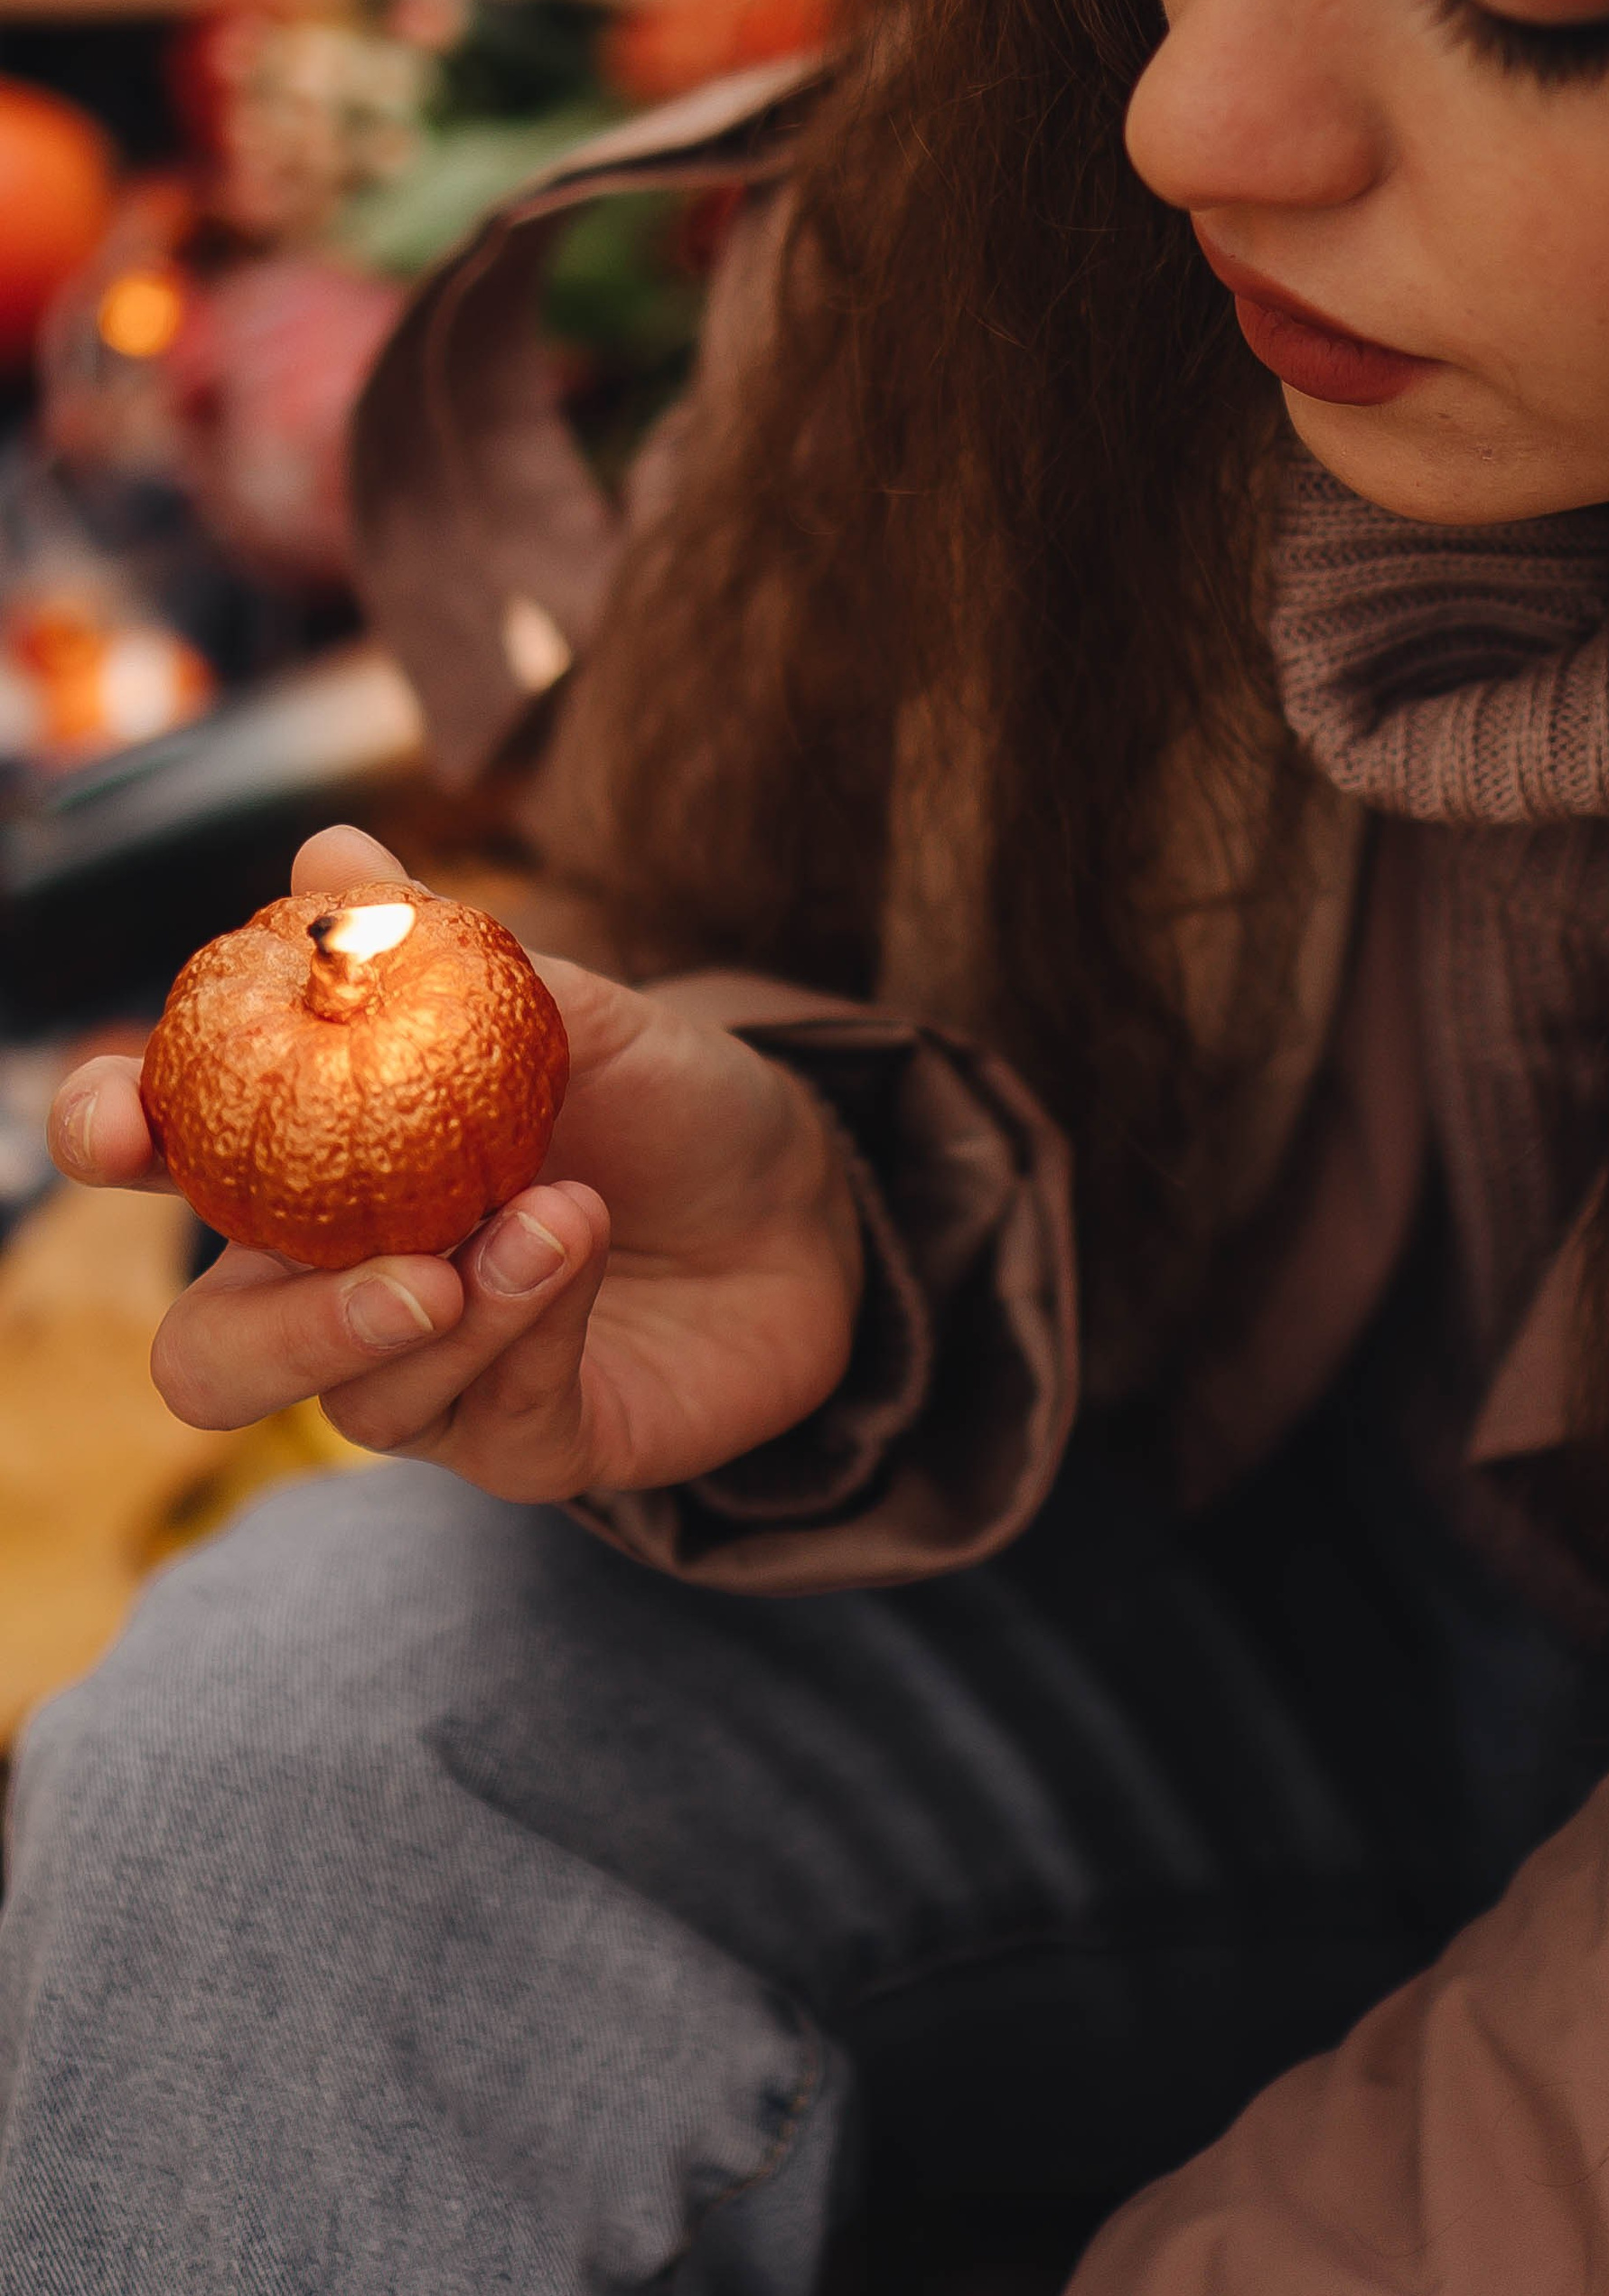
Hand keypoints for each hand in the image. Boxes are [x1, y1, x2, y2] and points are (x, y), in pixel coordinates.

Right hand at [47, 824, 862, 1502]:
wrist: (810, 1191)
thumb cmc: (665, 1096)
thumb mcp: (573, 1006)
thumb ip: (443, 951)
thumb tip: (328, 852)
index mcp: (315, 1164)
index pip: (168, 1166)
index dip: (110, 1139)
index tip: (114, 1121)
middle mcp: (344, 1289)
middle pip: (214, 1357)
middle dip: (279, 1328)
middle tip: (402, 1265)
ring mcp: (432, 1380)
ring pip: (359, 1406)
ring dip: (457, 1315)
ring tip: (557, 1213)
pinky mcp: (528, 1443)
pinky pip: (490, 1421)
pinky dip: (536, 1328)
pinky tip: (584, 1245)